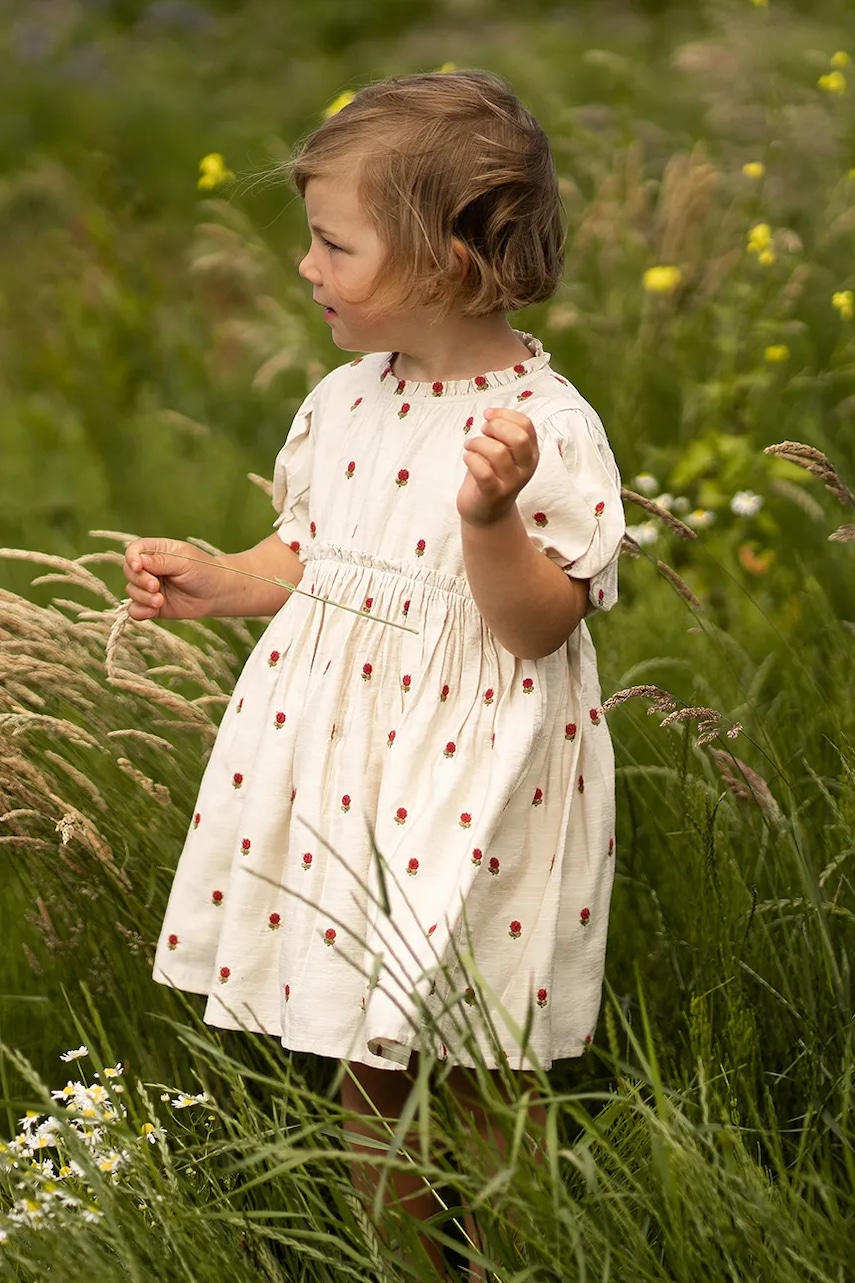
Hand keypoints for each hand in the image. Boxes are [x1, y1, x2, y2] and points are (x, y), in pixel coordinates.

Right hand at [123, 537, 222, 620]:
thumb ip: (161, 561)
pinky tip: (152, 612)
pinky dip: (139, 611)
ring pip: (131, 591)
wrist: (218, 594)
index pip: (135, 550)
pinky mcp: (152, 606)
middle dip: (140, 580)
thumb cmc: (204, 571)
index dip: (131, 558)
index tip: (138, 567)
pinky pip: (135, 610)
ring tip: (160, 601)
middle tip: (156, 587)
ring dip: (142, 597)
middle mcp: (150, 568)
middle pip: (129, 571)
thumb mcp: (185, 561)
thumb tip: (138, 561)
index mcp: (157, 550)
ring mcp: (149, 587)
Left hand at [457, 409, 538, 527]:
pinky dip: (472, 460)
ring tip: (470, 446)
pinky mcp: (494, 494)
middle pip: (518, 438)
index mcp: (531, 454)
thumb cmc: (492, 476)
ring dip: (478, 443)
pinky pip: (484, 472)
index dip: (505, 414)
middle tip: (482, 431)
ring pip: (498, 453)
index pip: (526, 425)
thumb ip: (503, 435)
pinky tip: (467, 458)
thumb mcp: (504, 453)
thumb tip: (491, 415)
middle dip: (495, 427)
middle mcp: (525, 468)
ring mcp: (511, 483)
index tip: (488, 415)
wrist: (487, 513)